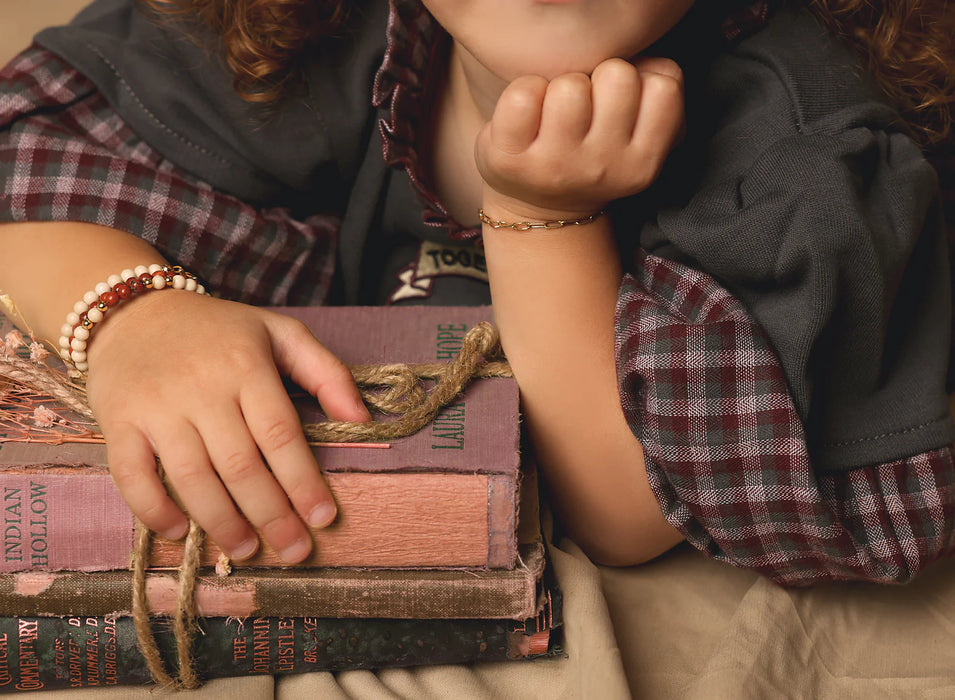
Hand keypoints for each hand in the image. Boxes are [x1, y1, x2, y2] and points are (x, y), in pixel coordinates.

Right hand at [84, 291, 370, 562]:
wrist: (134, 312)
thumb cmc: (219, 331)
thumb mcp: (280, 333)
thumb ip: (326, 372)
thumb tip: (362, 418)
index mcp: (246, 366)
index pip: (280, 435)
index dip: (303, 482)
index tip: (324, 518)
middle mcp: (202, 388)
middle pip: (241, 465)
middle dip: (272, 515)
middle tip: (295, 551)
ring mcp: (157, 407)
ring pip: (193, 478)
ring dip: (222, 522)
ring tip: (247, 550)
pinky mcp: (119, 422)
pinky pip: (134, 476)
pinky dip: (155, 510)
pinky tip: (181, 531)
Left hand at [475, 57, 684, 220]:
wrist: (541, 212)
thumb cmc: (594, 153)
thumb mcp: (639, 137)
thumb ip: (658, 91)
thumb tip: (645, 59)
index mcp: (642, 162)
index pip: (664, 87)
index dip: (641, 80)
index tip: (620, 101)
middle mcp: (602, 168)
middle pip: (618, 75)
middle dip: (599, 78)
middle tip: (585, 104)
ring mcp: (555, 165)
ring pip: (570, 85)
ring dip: (560, 86)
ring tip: (555, 111)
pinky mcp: (511, 158)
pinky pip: (522, 94)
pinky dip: (524, 91)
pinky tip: (527, 114)